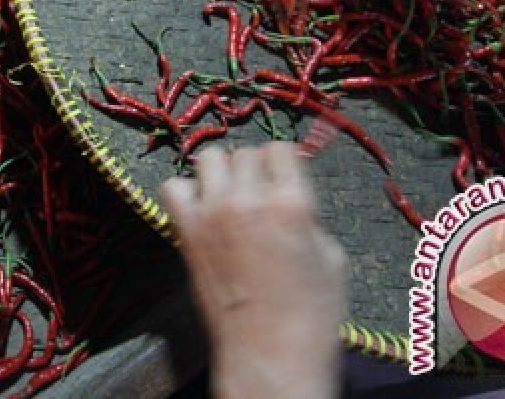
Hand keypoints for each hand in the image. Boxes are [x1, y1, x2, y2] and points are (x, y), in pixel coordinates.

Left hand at [160, 143, 345, 398]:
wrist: (270, 355)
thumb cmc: (310, 316)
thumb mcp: (332, 258)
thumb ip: (308, 216)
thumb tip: (288, 196)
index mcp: (292, 203)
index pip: (279, 149)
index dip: (283, 163)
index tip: (283, 177)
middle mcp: (249, 201)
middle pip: (245, 153)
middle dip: (255, 170)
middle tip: (260, 196)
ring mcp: (213, 215)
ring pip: (209, 159)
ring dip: (221, 173)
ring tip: (230, 198)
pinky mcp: (187, 233)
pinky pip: (172, 187)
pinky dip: (185, 192)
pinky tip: (201, 210)